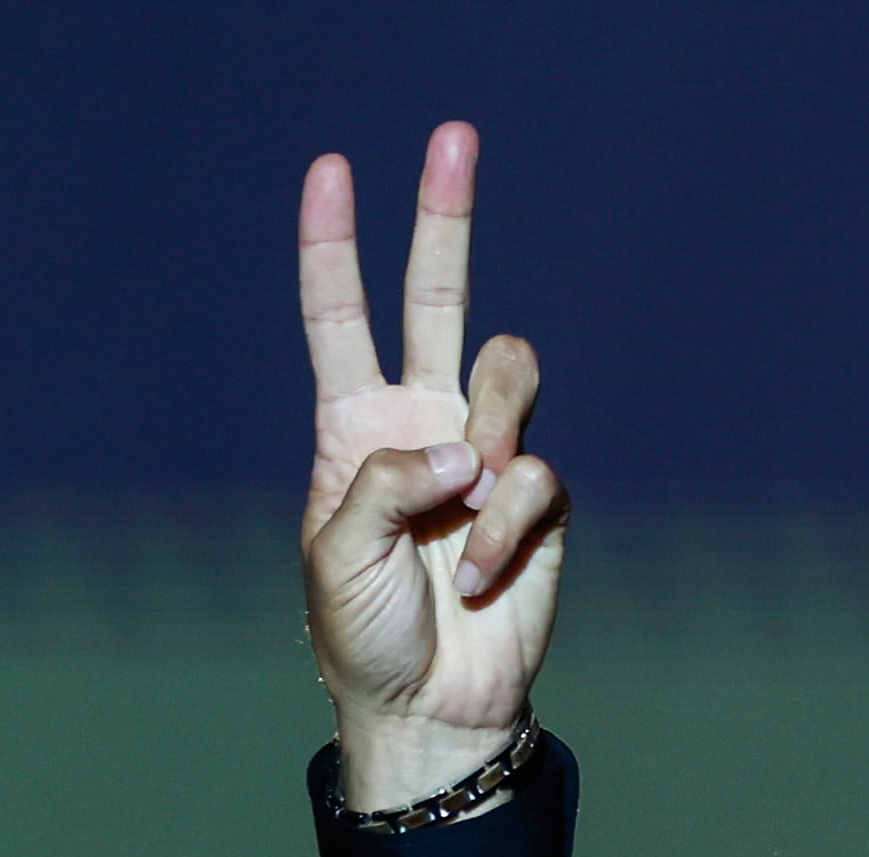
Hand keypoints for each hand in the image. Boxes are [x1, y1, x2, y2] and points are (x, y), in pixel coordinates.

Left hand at [297, 124, 565, 811]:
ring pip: (511, 371)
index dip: (333, 247)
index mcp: (355, 428)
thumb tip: (465, 448)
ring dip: (492, 431)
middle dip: (444, 216)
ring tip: (465, 504)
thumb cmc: (364, 634)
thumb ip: (385, 479)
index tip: (329, 171)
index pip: (341, 319)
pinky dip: (504, 528)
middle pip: (438, 296)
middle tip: (452, 135)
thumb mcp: (336, 553)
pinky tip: (476, 579)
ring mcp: (487, 455)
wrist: (431, 708)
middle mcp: (424, 423)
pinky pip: (537, 473)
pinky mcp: (539, 500)